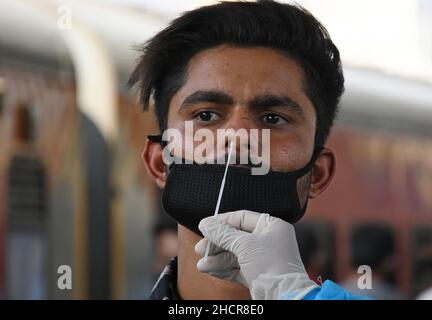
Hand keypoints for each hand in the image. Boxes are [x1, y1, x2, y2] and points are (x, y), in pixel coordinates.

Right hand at [195, 210, 317, 299]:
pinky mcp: (258, 274)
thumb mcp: (244, 245)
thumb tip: (206, 224)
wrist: (284, 296)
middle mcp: (268, 240)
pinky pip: (237, 268)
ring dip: (217, 259)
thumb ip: (223, 234)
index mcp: (271, 226)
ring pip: (234, 254)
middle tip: (201, 248)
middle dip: (216, 244)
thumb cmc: (272, 266)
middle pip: (235, 237)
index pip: (242, 218)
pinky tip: (210, 270)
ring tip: (202, 265)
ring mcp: (263, 258)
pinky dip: (223, 269)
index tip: (205, 226)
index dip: (222, 222)